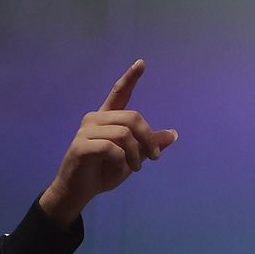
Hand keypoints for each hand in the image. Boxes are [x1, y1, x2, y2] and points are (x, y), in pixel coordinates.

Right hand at [38, 59, 178, 225]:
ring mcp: (86, 131)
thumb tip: (173, 134)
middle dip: (149, 139)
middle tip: (154, 157)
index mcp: (107, 118)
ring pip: (124, 133)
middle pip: (132, 117)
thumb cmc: (104, 171)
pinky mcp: (81, 145)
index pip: (119, 93)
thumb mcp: (133, 158)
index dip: (130, 78)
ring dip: (135, 154)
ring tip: (135, 168)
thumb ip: (149, 145)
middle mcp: (95, 119)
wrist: (80, 190)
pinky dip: (121, 160)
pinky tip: (120, 167)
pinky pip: (111, 147)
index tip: (141, 63)